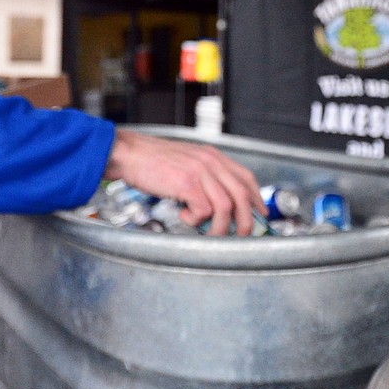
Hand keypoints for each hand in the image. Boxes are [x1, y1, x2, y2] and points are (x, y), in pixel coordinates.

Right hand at [103, 129, 264, 235]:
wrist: (129, 153)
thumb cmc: (152, 160)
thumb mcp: (187, 162)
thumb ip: (205, 176)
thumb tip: (219, 202)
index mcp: (212, 156)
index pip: (245, 177)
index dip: (256, 198)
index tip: (260, 213)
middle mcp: (210, 162)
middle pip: (241, 194)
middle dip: (246, 220)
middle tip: (241, 235)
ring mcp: (199, 172)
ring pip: (226, 207)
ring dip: (220, 227)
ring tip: (209, 233)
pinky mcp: (186, 183)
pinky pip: (203, 210)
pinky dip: (195, 220)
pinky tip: (184, 216)